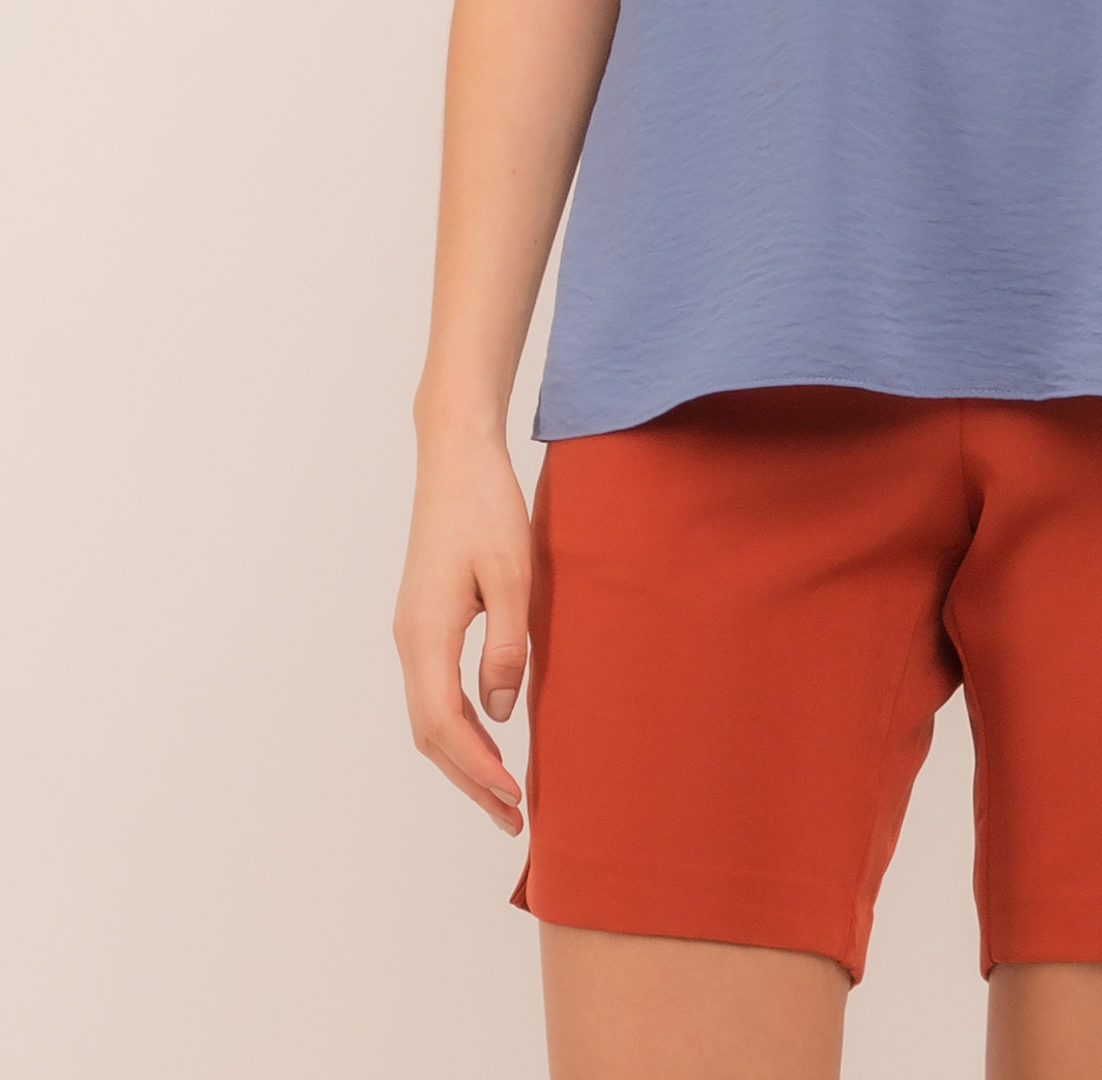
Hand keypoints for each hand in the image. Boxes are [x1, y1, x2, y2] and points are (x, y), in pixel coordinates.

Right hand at [392, 431, 533, 832]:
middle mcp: (409, 639)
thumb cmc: (487, 507)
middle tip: (514, 820)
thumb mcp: (513, 573)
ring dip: (463, 759)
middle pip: (430, 734)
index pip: (446, 724)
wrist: (456, 457)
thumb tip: (501, 712)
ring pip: (428, 716)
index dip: (479, 769)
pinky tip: (489, 735)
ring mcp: (411, 631)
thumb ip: (507, 644)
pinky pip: (433, 691)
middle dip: (469, 780)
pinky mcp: (423, 620)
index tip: (515, 800)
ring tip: (504, 794)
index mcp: (426, 633)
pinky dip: (458, 727)